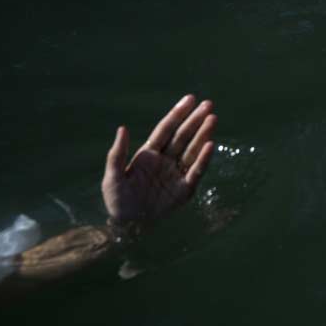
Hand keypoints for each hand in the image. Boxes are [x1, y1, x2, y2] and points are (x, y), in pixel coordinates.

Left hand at [102, 94, 216, 223]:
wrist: (128, 226)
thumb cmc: (117, 200)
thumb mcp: (112, 177)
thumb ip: (117, 154)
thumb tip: (123, 128)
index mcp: (149, 153)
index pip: (166, 129)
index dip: (178, 114)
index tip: (190, 99)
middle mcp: (166, 160)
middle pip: (183, 136)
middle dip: (195, 120)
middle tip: (208, 104)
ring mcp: (176, 173)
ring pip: (193, 149)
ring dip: (203, 134)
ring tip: (213, 119)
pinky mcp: (185, 189)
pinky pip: (196, 171)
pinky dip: (204, 159)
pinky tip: (210, 145)